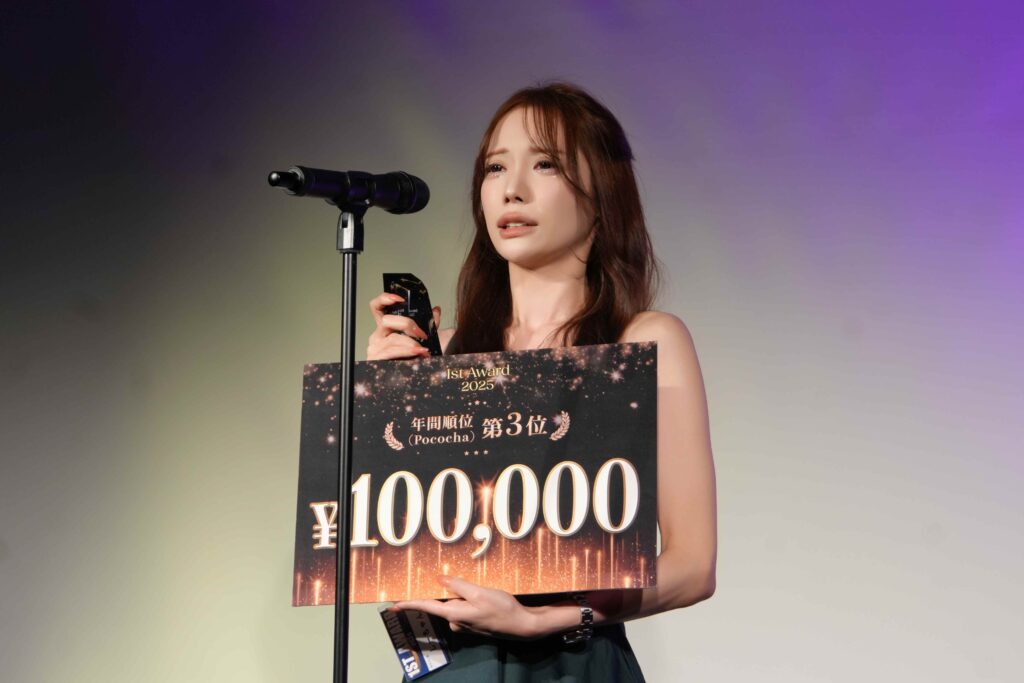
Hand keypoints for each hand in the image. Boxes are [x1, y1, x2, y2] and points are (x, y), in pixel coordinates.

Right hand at [366, 292, 440, 360]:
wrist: (414, 378)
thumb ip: (429, 323)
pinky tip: (416, 354)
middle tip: (422, 334)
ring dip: (411, 344)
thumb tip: (436, 310)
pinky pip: (390, 352)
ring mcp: (375, 347)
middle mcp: (378, 335)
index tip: (399, 299)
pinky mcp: (375, 360)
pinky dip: (406, 352)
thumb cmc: (415, 359)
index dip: (384, 299)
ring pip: (392, 338)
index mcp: (386, 327)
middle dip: (407, 325)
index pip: (377, 307)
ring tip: (424, 350)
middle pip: (387, 320)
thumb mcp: (425, 338)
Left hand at [391, 576, 542, 639]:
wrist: (522, 625)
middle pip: (441, 602)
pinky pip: (464, 606)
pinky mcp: (474, 621)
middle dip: (441, 591)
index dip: (409, 604)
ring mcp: (465, 622)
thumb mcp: (480, 593)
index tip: (393, 605)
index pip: (427, 607)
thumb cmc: (502, 609)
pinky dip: (468, 598)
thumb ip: (459, 586)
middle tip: (439, 577)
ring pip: (455, 603)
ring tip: (475, 585)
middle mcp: (456, 620)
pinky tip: (481, 593)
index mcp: (455, 613)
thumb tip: (440, 580)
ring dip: (459, 593)